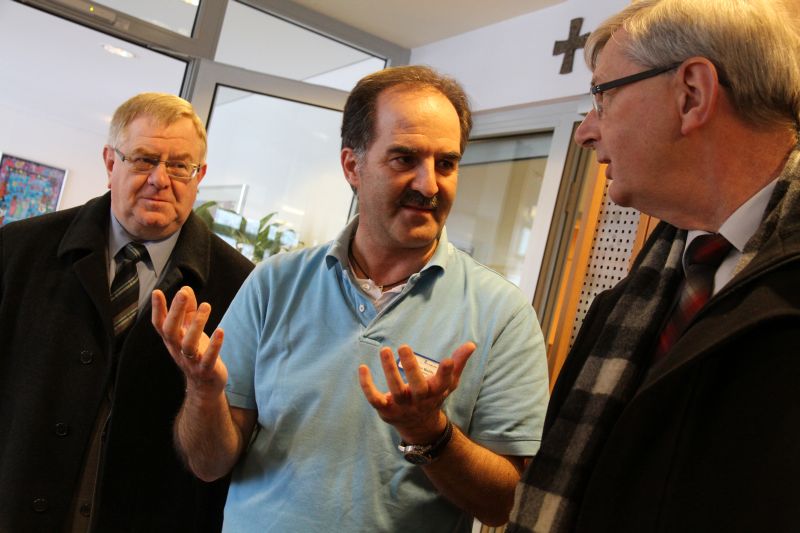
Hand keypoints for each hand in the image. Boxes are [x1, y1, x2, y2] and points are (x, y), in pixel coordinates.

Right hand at [152, 286, 227, 398]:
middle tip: (182, 293)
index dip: (157, 309)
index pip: (160, 323)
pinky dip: (214, 345)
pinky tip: (220, 330)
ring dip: (197, 325)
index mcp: (172, 339)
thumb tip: (186, 288)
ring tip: (206, 306)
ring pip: (188, 344)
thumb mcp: (190, 329)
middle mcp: (177, 349)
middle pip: (170, 331)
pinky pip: (208, 359)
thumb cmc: (197, 352)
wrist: (205, 385)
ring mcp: (191, 361)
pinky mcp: (206, 370)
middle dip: (175, 311)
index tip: (157, 292)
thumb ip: (188, 310)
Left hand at [358, 342, 474, 442]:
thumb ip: (458, 363)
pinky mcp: (386, 410)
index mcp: (435, 392)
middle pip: (417, 387)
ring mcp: (402, 406)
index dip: (446, 372)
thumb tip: (471, 344)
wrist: (419, 426)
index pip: (443, 382)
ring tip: (385, 350)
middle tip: (403, 346)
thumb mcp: (448, 382)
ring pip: (396, 390)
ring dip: (389, 370)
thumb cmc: (433, 397)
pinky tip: (363, 368)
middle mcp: (420, 400)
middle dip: (411, 367)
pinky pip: (374, 398)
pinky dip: (367, 385)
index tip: (447, 361)